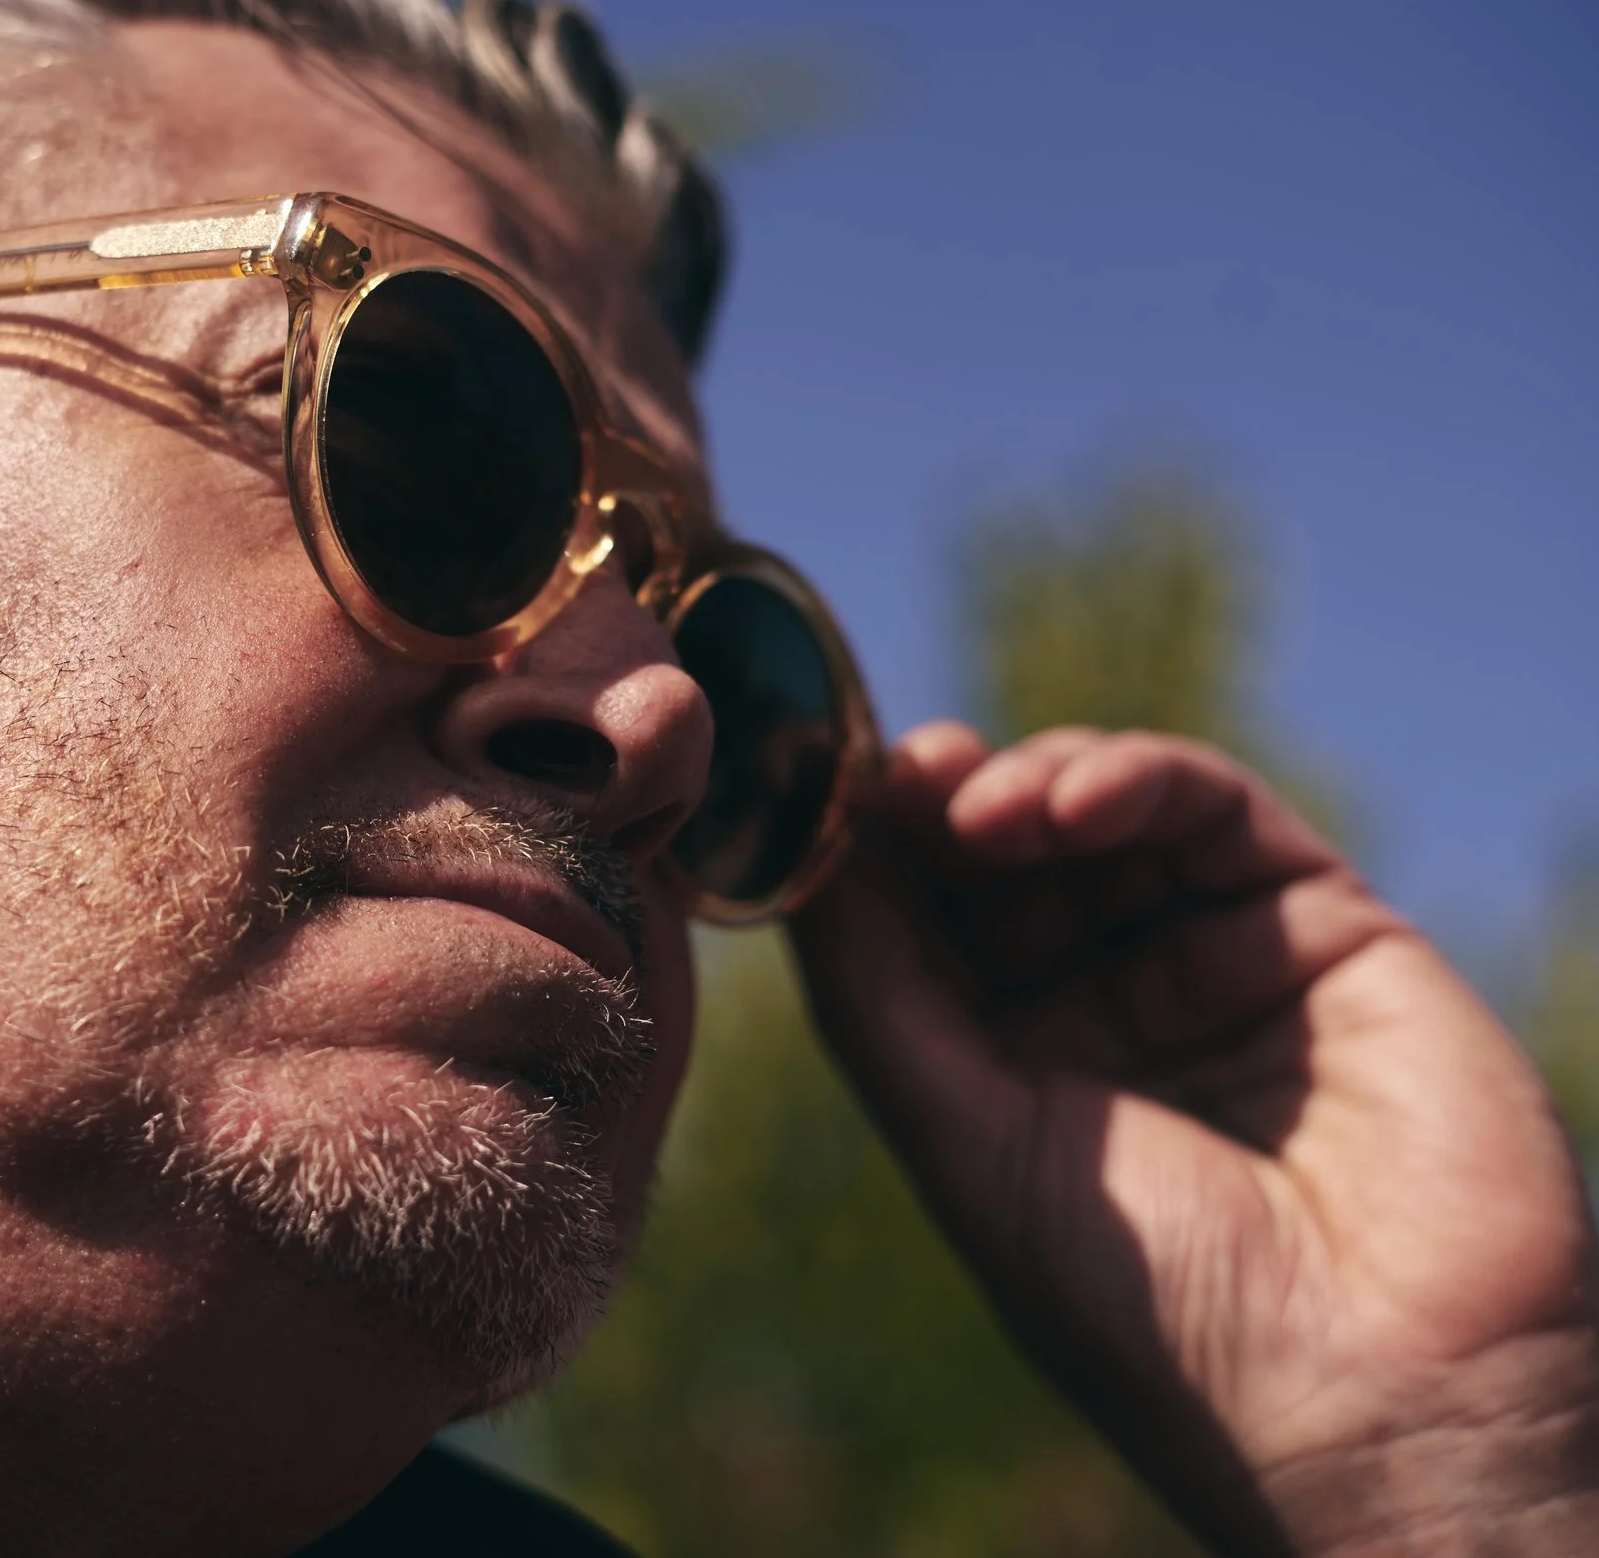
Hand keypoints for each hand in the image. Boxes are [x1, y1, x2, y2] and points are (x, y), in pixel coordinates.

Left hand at [790, 723, 1598, 1555]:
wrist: (1377, 1398)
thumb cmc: (1150, 1311)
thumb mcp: (969, 1147)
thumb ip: (877, 997)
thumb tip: (795, 857)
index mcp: (1014, 1072)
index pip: (925, 925)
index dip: (872, 853)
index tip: (816, 796)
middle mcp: (1112, 1010)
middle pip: (1004, 856)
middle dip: (939, 803)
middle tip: (894, 775)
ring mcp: (1218, 962)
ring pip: (1104, 817)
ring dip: (1028, 784)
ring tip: (980, 809)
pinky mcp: (1325, 925)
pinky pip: (1217, 815)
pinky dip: (1135, 782)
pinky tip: (1068, 805)